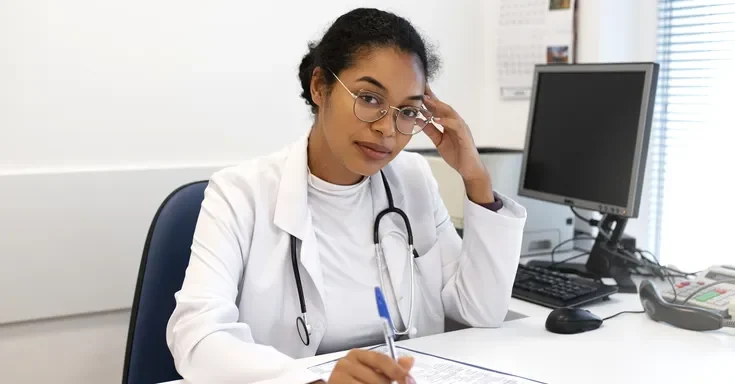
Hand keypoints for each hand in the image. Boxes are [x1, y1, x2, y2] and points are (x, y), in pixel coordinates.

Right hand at [326, 349, 414, 383]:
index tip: (408, 381)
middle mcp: (346, 363)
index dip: (397, 371)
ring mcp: (338, 376)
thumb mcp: (374, 373)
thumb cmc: (356, 381)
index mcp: (357, 355)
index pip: (381, 359)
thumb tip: (410, 360)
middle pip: (378, 378)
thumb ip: (391, 368)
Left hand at [422, 85, 493, 203]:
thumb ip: (431, 131)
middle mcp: (455, 122)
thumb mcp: (439, 141)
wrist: (469, 168)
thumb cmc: (456, 154)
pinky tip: (436, 118)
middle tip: (421, 90)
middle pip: (443, 107)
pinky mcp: (464, 135)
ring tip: (427, 101)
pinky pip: (455, 125)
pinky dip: (446, 121)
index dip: (428, 100)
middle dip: (432, 98)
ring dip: (438, 106)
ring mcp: (461, 127)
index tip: (418, 92)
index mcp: (449, 123)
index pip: (438, 109)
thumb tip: (419, 120)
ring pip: (450, 113)